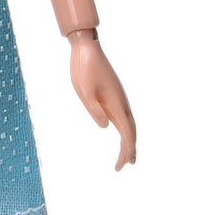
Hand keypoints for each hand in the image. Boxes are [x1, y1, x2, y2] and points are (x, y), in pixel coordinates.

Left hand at [67, 29, 136, 170]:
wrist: (87, 48)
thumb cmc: (83, 69)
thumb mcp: (83, 91)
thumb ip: (94, 109)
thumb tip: (105, 127)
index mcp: (116, 104)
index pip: (126, 134)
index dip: (126, 151)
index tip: (122, 166)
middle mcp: (122, 102)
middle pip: (131, 131)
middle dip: (130, 149)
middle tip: (125, 165)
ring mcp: (119, 97)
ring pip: (130, 123)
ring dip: (129, 139)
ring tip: (127, 154)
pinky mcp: (115, 93)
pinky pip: (125, 115)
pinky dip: (126, 128)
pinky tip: (120, 129)